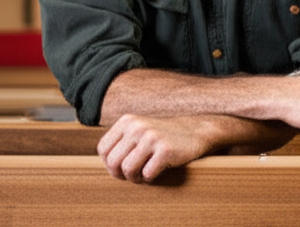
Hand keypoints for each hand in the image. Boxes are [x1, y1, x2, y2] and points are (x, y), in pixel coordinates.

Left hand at [97, 114, 215, 182]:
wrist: (196, 131)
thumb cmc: (164, 136)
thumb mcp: (139, 131)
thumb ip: (121, 142)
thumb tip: (105, 165)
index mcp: (127, 121)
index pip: (103, 149)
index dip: (110, 164)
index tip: (122, 167)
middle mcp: (137, 126)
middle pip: (113, 162)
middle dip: (121, 174)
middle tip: (134, 175)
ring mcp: (152, 137)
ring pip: (127, 169)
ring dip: (135, 178)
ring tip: (144, 174)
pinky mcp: (166, 149)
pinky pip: (147, 174)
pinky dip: (151, 178)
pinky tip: (158, 172)